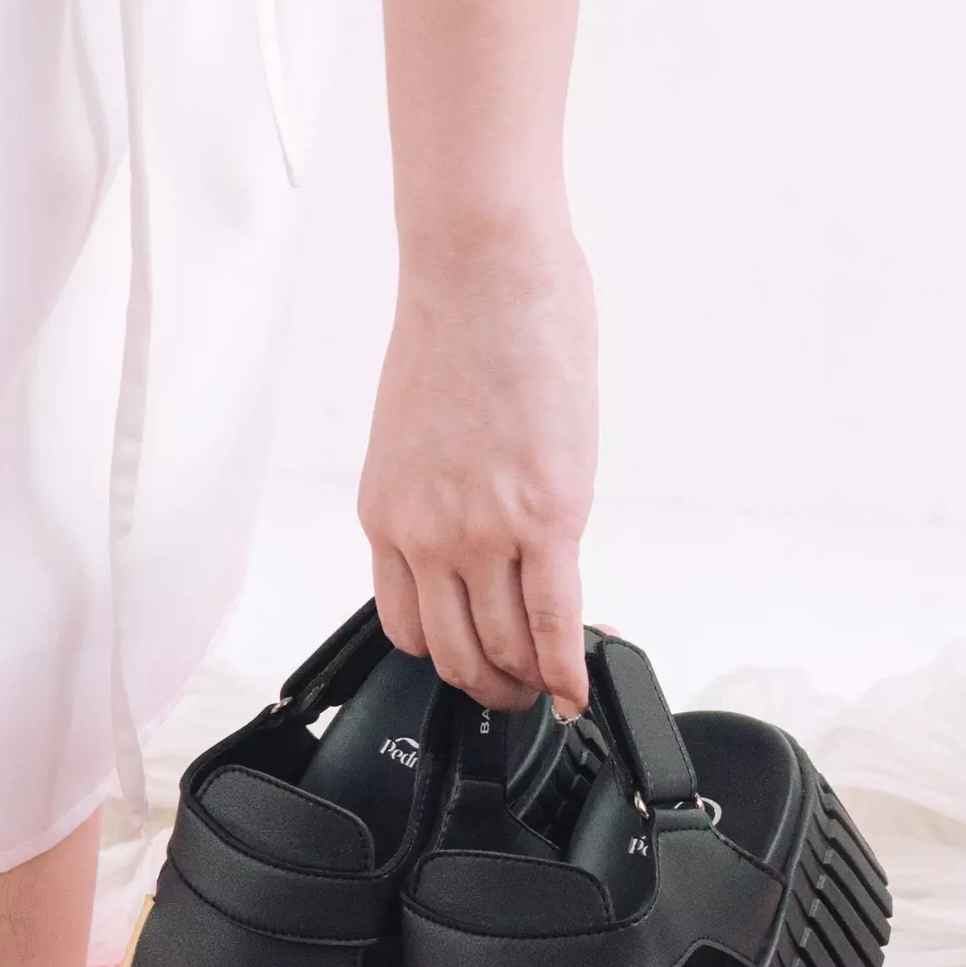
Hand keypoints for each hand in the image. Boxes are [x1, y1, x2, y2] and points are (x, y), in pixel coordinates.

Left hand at [358, 224, 597, 716]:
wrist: (483, 271)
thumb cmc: (460, 327)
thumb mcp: (420, 436)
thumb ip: (445, 497)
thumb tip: (488, 531)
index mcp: (388, 517)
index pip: (405, 627)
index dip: (448, 657)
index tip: (479, 661)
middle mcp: (427, 536)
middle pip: (453, 654)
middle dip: (489, 688)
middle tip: (519, 695)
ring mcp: (484, 532)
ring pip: (503, 649)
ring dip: (530, 684)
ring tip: (553, 686)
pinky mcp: (546, 516)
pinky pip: (553, 621)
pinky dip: (566, 669)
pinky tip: (577, 685)